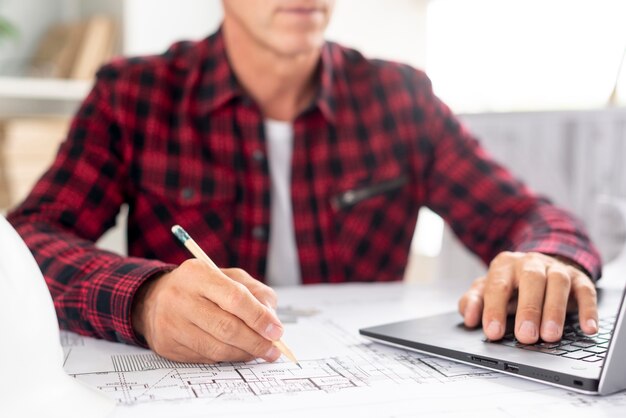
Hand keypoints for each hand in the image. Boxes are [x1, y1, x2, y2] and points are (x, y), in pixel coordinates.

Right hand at [131, 259, 283, 362]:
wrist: (154, 299)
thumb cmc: (200, 287)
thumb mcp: (228, 277)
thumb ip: (255, 292)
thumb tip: (272, 319)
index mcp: (198, 273)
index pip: (235, 298)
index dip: (259, 317)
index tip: (277, 330)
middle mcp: (180, 297)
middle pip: (227, 327)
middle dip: (256, 342)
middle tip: (273, 349)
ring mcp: (171, 323)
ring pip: (217, 348)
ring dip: (244, 353)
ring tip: (259, 352)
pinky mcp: (167, 345)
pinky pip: (205, 358)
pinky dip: (227, 357)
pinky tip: (236, 352)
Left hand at [458, 251, 597, 343]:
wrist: (538, 266)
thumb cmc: (510, 284)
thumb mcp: (487, 290)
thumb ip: (474, 302)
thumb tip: (469, 317)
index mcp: (505, 265)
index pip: (498, 286)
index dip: (494, 309)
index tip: (493, 332)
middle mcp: (530, 263)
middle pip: (531, 280)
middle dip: (528, 309)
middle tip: (525, 336)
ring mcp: (556, 268)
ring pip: (557, 283)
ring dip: (555, 310)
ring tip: (550, 336)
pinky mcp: (578, 278)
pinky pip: (586, 291)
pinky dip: (588, 309)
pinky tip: (587, 328)